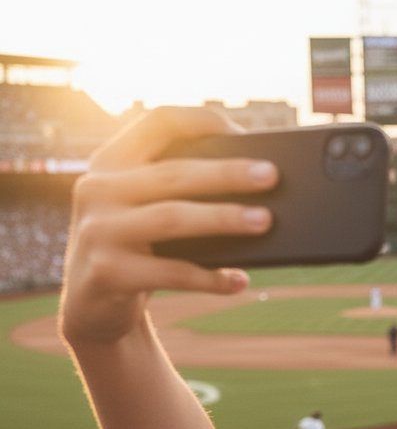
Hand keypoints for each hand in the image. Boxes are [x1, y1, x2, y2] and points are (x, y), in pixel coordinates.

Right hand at [59, 106, 278, 348]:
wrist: (93, 307)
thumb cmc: (136, 250)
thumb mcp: (141, 210)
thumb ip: (173, 191)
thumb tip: (251, 184)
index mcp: (110, 163)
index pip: (157, 123)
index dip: (201, 121)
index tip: (241, 132)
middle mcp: (98, 190)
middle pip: (174, 174)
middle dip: (227, 174)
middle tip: (271, 176)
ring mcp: (99, 231)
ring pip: (172, 218)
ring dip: (224, 218)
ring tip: (265, 221)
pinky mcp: (108, 273)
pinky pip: (172, 273)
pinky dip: (211, 278)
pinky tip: (240, 280)